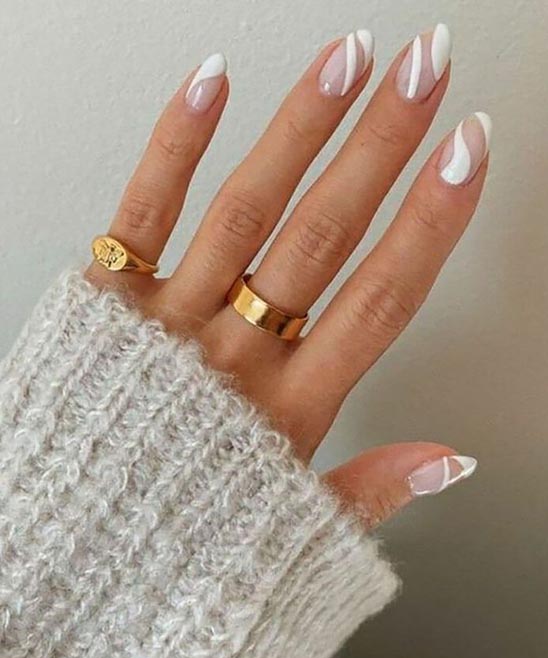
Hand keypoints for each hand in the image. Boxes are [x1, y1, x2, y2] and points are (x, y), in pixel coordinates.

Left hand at [87, 24, 486, 527]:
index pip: (381, 300)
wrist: (70, 551)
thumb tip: (450, 462)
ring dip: (303, 127)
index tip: (467, 156)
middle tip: (425, 72)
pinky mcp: (109, 300)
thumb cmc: (179, 535)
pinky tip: (215, 83)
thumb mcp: (290, 528)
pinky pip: (143, 209)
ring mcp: (169, 320)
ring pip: (248, 208)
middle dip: (383, 146)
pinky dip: (177, 143)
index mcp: (287, 410)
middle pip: (325, 235)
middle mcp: (234, 354)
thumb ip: (373, 491)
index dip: (431, 223)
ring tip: (349, 59)